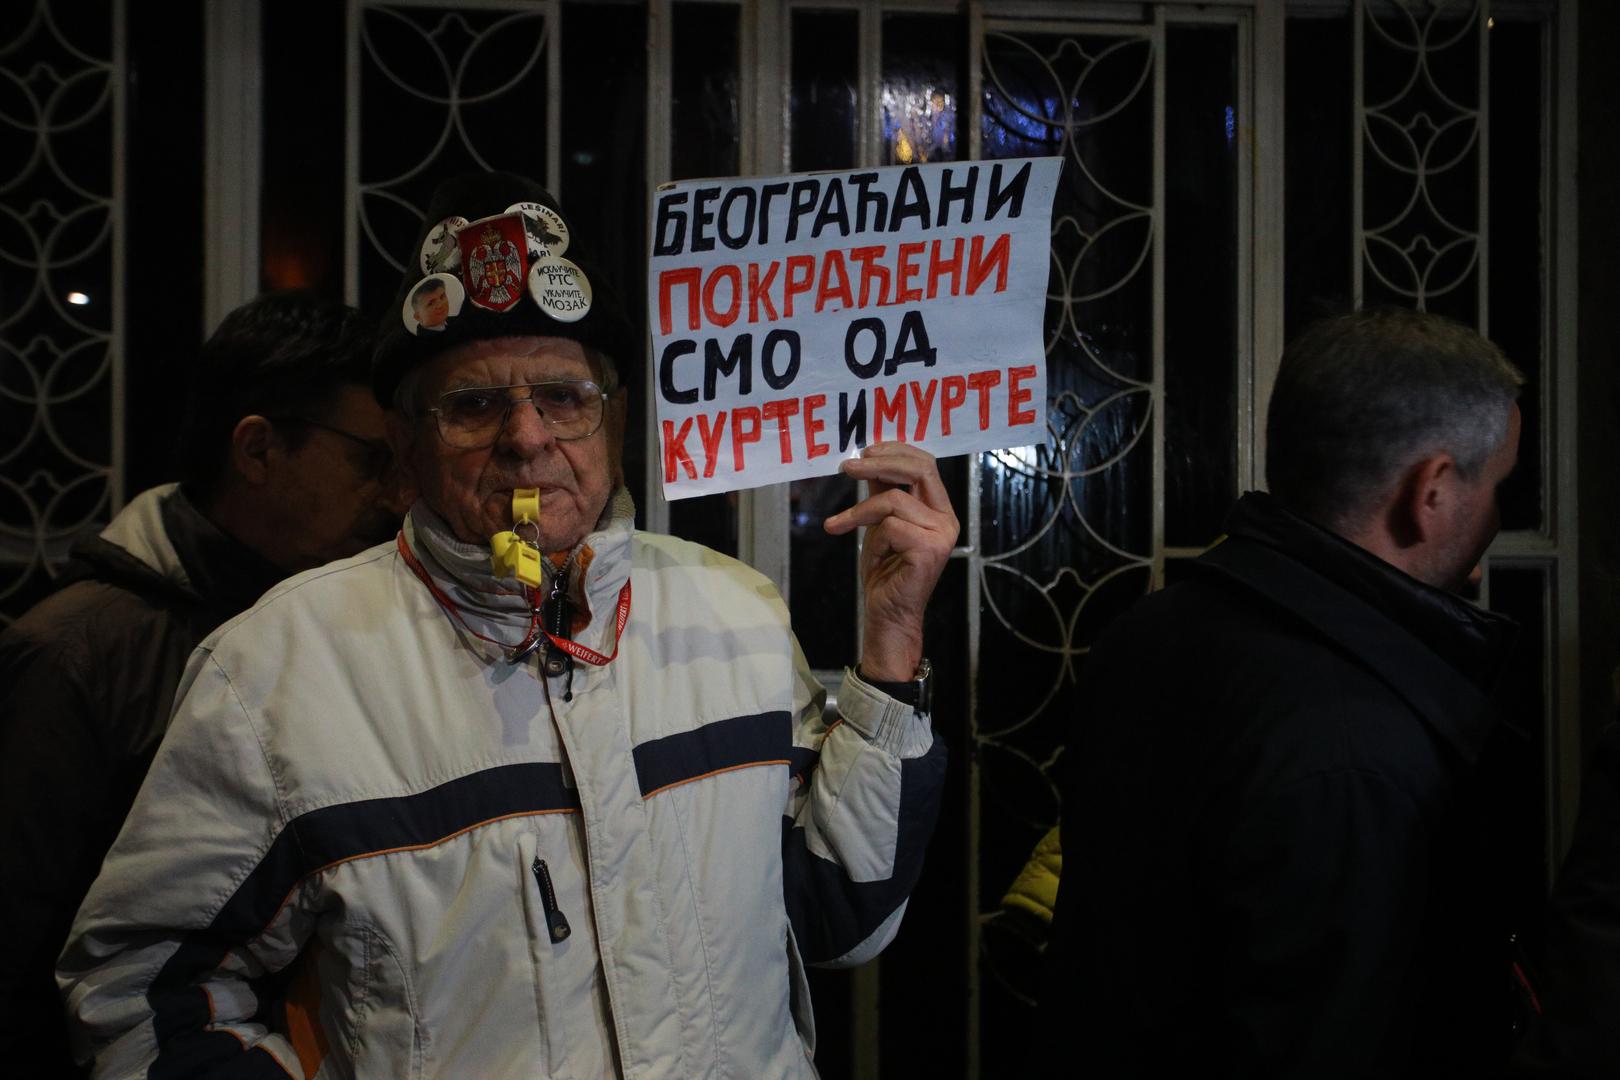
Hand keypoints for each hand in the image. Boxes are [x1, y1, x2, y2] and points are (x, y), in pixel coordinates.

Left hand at [824, 444, 958, 681]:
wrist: (888, 613)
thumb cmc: (885, 571)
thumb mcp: (880, 523)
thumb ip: (882, 492)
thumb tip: (868, 459)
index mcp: (940, 509)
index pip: (925, 463)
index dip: (895, 450)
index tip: (865, 450)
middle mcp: (947, 519)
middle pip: (918, 469)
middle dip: (879, 463)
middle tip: (846, 466)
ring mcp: (941, 534)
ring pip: (893, 499)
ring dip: (860, 512)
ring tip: (840, 525)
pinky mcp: (928, 549)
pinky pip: (889, 526)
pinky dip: (872, 540)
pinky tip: (872, 557)